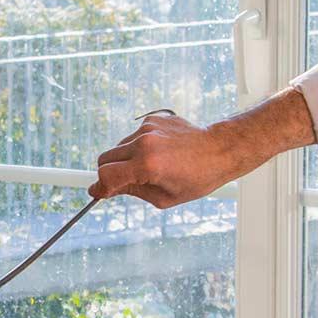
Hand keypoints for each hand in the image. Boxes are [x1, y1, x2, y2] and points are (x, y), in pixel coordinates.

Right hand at [90, 112, 235, 207]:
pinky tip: (159, 152)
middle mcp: (144, 143)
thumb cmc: (197, 178)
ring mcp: (148, 128)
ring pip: (118, 146)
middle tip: (122, 182)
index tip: (98, 193)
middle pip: (105, 158)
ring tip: (149, 167)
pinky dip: (139, 146)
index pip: (106, 175)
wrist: (219, 150)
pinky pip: (134, 136)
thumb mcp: (164, 197)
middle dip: (108, 173)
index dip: (99, 187)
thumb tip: (107, 189)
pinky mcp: (153, 120)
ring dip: (125, 159)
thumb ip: (132, 192)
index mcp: (147, 165)